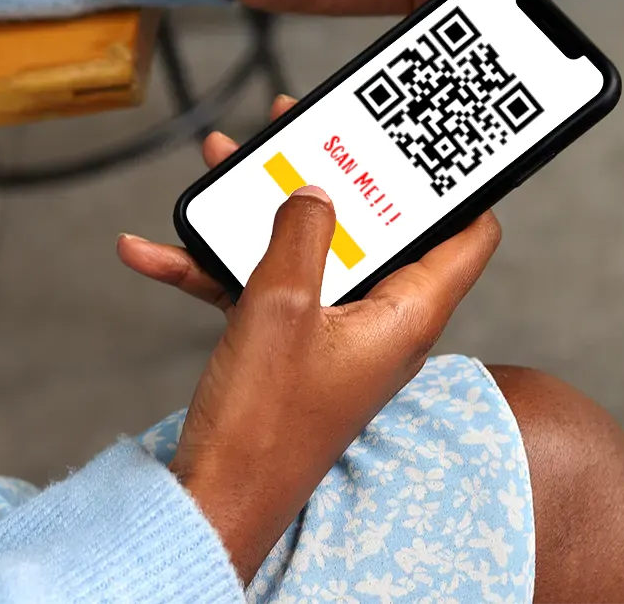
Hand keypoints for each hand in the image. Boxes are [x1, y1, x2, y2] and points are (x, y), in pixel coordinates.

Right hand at [118, 97, 500, 580]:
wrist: (216, 498)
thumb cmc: (265, 421)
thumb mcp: (280, 306)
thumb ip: (301, 234)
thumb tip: (314, 190)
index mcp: (409, 312)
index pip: (470, 236)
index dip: (459, 185)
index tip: (437, 139)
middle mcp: (383, 321)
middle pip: (376, 228)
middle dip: (335, 174)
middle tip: (305, 125)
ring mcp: (336, 334)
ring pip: (310, 250)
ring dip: (261, 209)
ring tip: (225, 159)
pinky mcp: (292, 348)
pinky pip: (264, 289)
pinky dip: (216, 267)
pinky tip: (153, 249)